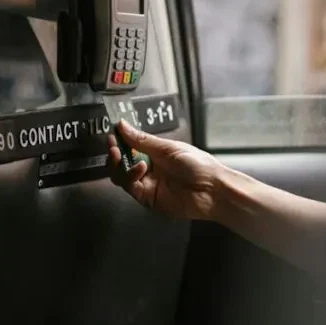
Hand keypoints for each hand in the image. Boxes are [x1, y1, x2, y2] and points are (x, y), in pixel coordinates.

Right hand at [108, 120, 224, 221]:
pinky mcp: (149, 199)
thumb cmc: (198, 165)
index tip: (112, 134)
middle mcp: (151, 169)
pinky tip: (140, 168)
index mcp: (156, 154)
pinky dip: (131, 177)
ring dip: (119, 165)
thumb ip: (142, 140)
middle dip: (115, 154)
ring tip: (122, 156)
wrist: (212, 189)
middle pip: (123, 163)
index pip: (131, 147)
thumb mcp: (168, 148)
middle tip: (113, 147)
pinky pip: (131, 188)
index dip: (120, 141)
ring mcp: (149, 185)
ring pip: (122, 177)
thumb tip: (122, 125)